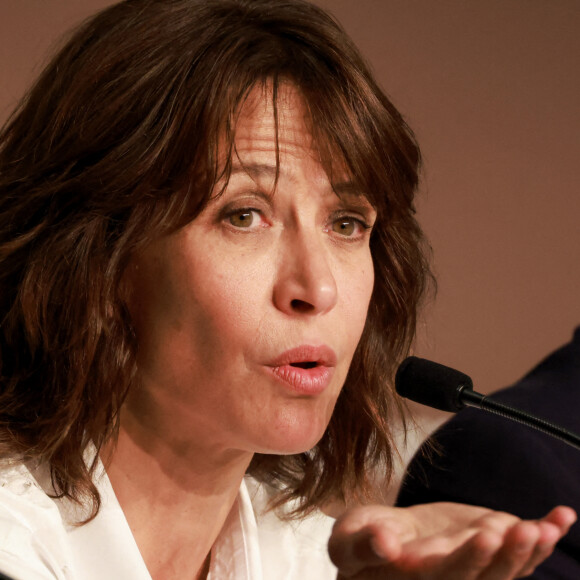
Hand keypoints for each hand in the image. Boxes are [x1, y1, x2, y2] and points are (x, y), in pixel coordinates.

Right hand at [328, 502, 575, 578]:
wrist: (385, 541)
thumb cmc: (360, 542)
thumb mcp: (348, 540)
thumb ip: (362, 545)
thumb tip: (385, 544)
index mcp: (417, 577)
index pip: (447, 575)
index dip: (469, 559)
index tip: (486, 533)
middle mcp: (450, 579)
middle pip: (486, 577)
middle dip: (508, 555)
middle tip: (524, 530)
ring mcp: (474, 568)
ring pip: (509, 569)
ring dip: (532, 551)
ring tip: (548, 527)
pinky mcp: (487, 553)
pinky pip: (520, 552)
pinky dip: (544, 536)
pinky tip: (562, 516)